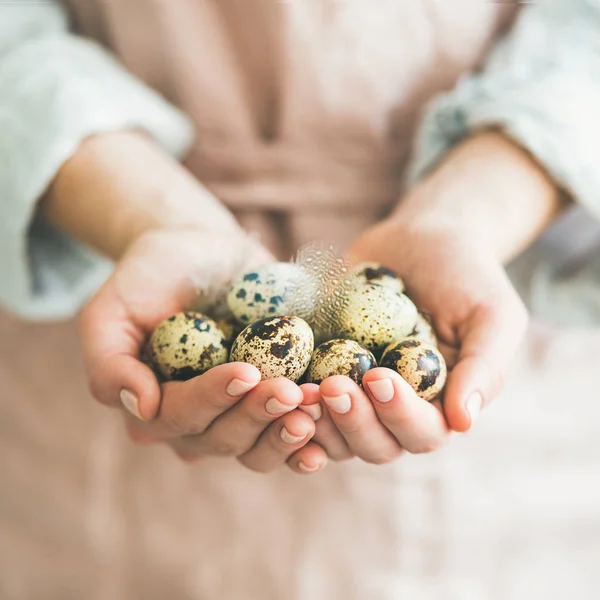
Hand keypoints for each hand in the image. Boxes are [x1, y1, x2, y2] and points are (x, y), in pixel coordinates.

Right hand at [79, 229, 321, 472]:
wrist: (197, 249)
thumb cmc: (150, 276)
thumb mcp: (110, 311)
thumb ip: (110, 362)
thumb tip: (142, 407)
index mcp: (155, 407)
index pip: (181, 417)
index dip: (213, 399)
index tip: (245, 372)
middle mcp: (196, 422)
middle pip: (225, 440)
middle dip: (257, 417)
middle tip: (289, 392)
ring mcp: (237, 413)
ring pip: (260, 447)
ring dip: (288, 432)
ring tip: (315, 405)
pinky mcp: (271, 398)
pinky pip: (290, 432)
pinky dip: (313, 434)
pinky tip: (332, 423)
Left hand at [290, 132, 562, 467]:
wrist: (422, 239)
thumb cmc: (466, 275)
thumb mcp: (492, 315)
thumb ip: (485, 368)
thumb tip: (464, 423)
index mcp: (439, 406)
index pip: (422, 432)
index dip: (399, 415)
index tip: (379, 377)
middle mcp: (395, 410)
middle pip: (373, 444)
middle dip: (351, 421)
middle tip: (332, 386)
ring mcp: (355, 392)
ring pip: (332, 432)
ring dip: (314, 419)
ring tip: (296, 388)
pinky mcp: (322, 368)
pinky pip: (300, 398)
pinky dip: (284, 398)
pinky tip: (269, 382)